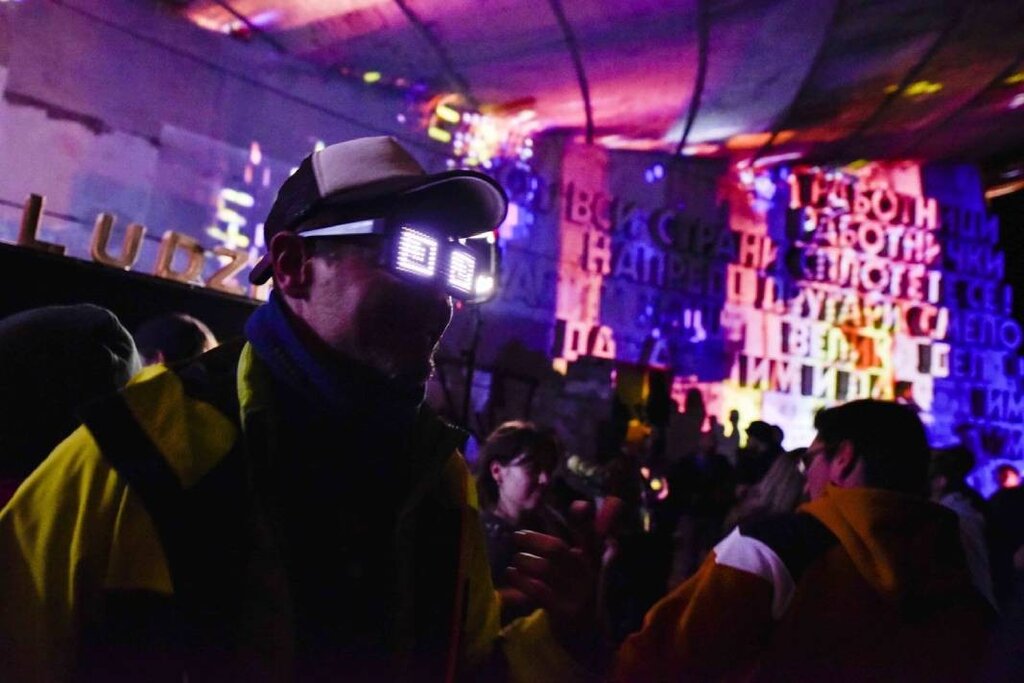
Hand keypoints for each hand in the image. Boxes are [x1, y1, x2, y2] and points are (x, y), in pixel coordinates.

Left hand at [504, 498, 622, 647]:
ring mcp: (578, 594)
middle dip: (534, 539)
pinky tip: (511, 574)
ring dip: (524, 561)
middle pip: (558, 549)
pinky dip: (521, 581)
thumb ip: (582, 538)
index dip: (587, 521)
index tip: (579, 505)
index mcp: (592, 561)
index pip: (593, 536)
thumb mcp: (581, 567)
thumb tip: (580, 503)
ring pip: (545, 569)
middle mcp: (587, 575)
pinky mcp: (565, 612)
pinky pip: (539, 591)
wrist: (588, 636)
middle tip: (517, 536)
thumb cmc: (577, 593)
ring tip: (515, 560)